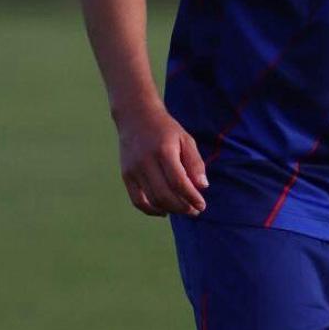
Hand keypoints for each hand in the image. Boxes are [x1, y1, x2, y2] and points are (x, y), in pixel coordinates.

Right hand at [114, 101, 208, 216]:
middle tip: (195, 211)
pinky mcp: (126, 175)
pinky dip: (151, 210)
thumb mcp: (186, 140)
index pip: (178, 182)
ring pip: (152, 200)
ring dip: (170, 209)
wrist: (136, 118)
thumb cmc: (166, 129)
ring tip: (183, 209)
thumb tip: (202, 187)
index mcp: (164, 151)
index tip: (202, 205)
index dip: (191, 197)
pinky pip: (137, 200)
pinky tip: (164, 211)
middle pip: (164, 194)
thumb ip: (195, 163)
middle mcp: (146, 162)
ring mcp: (133, 170)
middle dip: (182, 207)